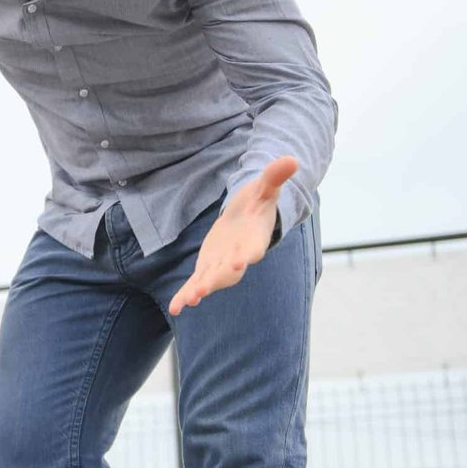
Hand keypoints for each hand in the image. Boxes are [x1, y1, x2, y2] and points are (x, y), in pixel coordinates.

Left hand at [168, 156, 297, 317]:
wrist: (247, 217)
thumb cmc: (258, 201)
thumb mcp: (265, 187)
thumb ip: (275, 176)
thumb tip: (291, 159)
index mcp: (254, 239)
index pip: (252, 249)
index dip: (246, 255)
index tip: (240, 262)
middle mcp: (239, 256)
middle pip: (229, 271)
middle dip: (217, 279)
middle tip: (205, 289)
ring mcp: (222, 264)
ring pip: (211, 280)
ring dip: (199, 290)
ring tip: (189, 301)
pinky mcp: (208, 267)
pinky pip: (196, 284)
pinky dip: (186, 296)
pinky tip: (175, 308)